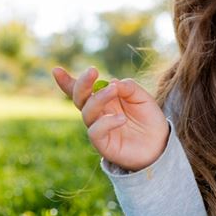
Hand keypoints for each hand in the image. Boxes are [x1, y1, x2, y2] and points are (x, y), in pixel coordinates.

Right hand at [52, 66, 168, 171]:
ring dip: (98, 98)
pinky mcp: (103, 144)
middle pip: (79, 98)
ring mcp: (99, 129)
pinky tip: (121, 118)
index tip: (56, 70)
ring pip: (87, 112)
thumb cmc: (148, 119)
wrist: (160, 143)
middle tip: (92, 71)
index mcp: (103, 100)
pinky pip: (95, 132)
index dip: (67, 82)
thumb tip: (112, 82)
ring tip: (114, 90)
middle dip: (82, 84)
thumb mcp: (142, 97)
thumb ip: (128, 87)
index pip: (81, 90)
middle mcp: (97, 114)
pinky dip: (107, 122)